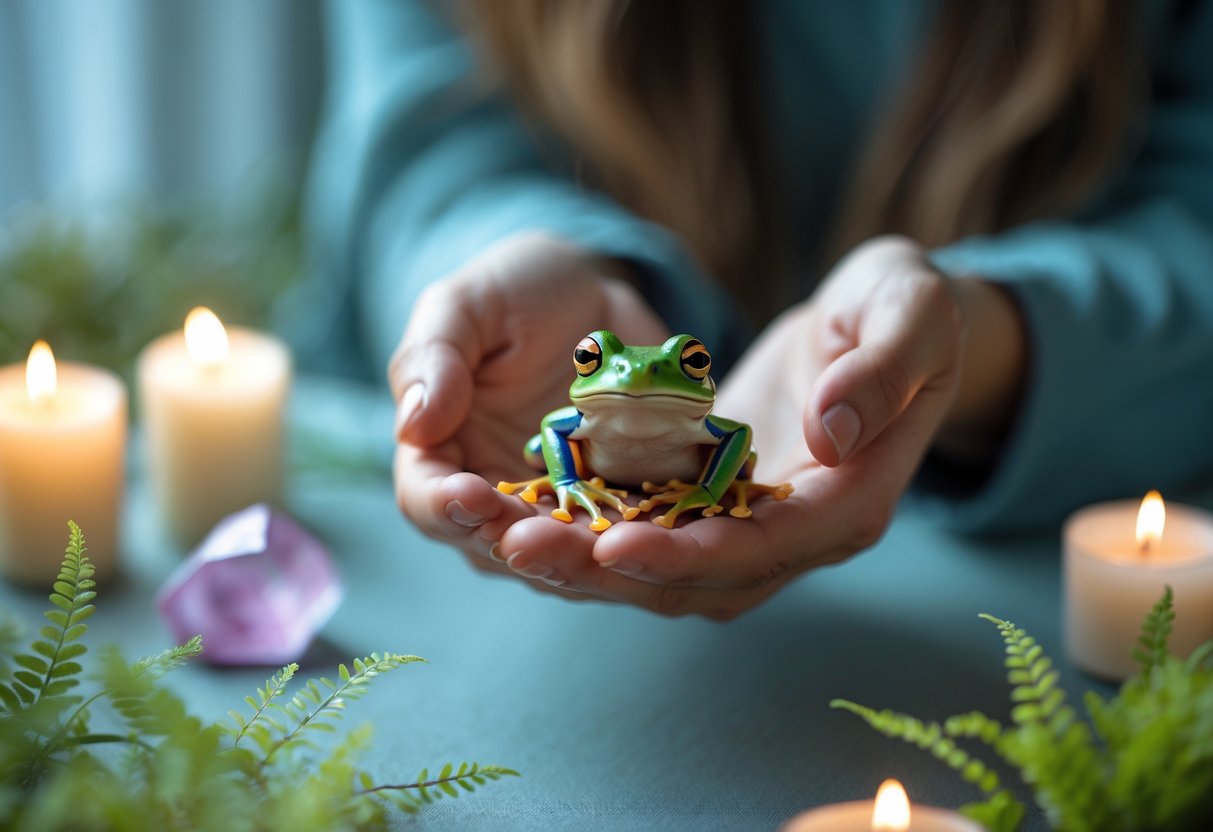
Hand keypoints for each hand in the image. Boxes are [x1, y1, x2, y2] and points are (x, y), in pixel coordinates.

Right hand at [390, 233, 666, 594]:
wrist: (594, 293)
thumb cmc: (513, 292)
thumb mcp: (465, 305)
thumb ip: (434, 357)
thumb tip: (414, 425)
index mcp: (440, 453)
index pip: (427, 499)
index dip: (443, 505)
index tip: (466, 494)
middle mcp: (492, 495)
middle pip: (493, 542)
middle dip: (514, 542)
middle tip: (532, 536)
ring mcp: (555, 507)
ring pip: (561, 556)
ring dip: (578, 557)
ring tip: (594, 546)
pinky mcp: (615, 503)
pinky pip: (627, 535)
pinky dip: (640, 541)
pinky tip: (656, 534)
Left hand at [493, 236, 1021, 617]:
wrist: (884, 320)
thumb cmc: (908, 307)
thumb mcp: (913, 316)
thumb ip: (882, 372)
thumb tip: (831, 431)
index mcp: (853, 500)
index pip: (770, 548)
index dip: (693, 554)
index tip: (617, 545)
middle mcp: (800, 530)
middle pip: (700, 575)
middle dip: (612, 568)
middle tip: (523, 547)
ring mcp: (754, 519)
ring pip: (663, 564)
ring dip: (586, 558)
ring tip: (506, 535)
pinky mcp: (714, 495)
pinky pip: (648, 521)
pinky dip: (591, 522)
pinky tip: (527, 502)